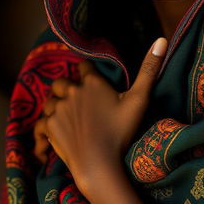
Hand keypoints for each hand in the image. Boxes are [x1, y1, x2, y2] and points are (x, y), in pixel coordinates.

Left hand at [33, 37, 167, 189]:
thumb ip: (149, 69)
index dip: (89, 72)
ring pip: (50, 100)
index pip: (84, 66)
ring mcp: (58, 109)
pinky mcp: (49, 127)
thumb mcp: (139, 100)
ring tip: (67, 116)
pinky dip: (47, 125)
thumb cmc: (121, 132)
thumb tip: (162, 39)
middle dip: (68, 88)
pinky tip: (54, 132)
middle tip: (79, 101)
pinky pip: (42, 121)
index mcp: (92, 83)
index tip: (93, 81)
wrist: (99, 165)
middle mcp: (72, 92)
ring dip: (56, 105)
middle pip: (62, 82)